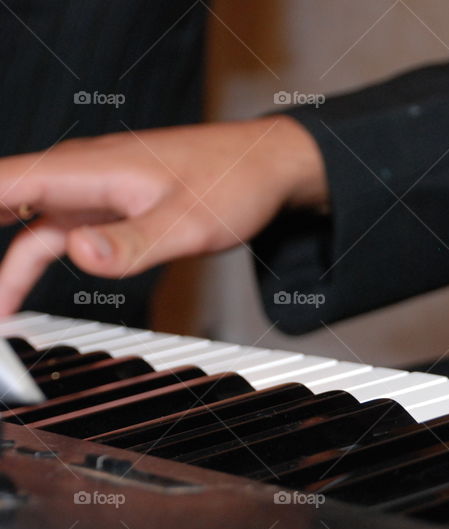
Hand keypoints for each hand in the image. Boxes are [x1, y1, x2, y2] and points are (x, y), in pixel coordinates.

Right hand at [0, 116, 326, 314]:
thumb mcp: (188, 222)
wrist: (268, 164)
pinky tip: (20, 291)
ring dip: (3, 267)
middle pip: (3, 202)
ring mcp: (92, 191)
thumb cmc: (234, 182)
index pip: (2, 184)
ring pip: (28, 227)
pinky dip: (31, 261)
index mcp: (88, 169)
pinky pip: (56, 233)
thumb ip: (132, 243)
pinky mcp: (108, 206)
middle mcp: (80, 175)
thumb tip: (78, 253)